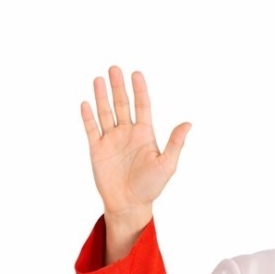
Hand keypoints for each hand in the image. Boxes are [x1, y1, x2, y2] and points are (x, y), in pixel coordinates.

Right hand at [80, 65, 190, 220]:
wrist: (129, 205)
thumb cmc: (150, 187)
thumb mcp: (167, 165)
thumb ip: (175, 143)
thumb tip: (188, 123)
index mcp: (144, 134)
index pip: (142, 106)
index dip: (139, 90)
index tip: (136, 74)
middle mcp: (127, 133)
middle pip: (122, 104)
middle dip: (118, 86)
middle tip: (114, 68)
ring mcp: (111, 140)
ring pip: (105, 112)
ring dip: (102, 96)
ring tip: (99, 79)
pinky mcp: (97, 150)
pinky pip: (92, 129)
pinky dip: (88, 117)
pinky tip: (86, 103)